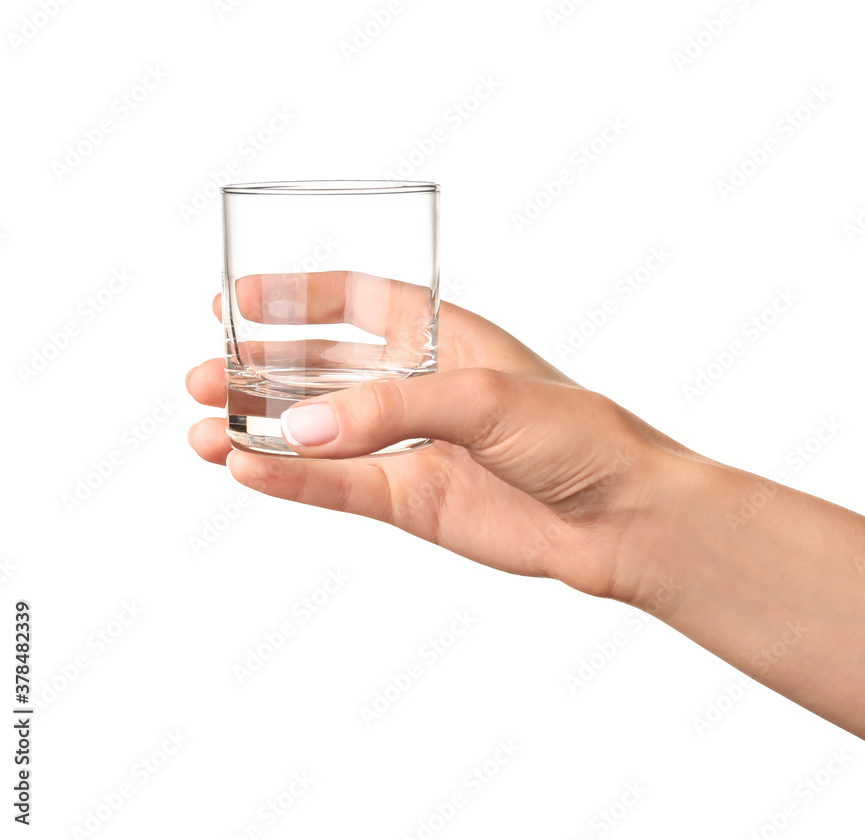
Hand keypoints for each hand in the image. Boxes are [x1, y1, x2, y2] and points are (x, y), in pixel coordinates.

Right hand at [187, 291, 698, 601]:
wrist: (620, 515)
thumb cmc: (576, 434)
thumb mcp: (484, 397)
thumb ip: (391, 410)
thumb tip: (301, 426)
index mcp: (445, 338)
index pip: (357, 303)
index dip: (296, 299)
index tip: (235, 300)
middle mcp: (420, 389)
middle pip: (322, 371)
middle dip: (261, 371)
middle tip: (203, 374)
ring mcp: (413, 448)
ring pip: (320, 433)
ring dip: (259, 429)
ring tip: (204, 430)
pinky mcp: (413, 503)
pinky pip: (339, 487)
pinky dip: (290, 479)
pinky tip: (244, 470)